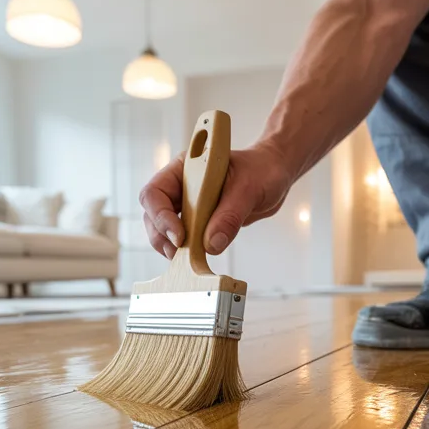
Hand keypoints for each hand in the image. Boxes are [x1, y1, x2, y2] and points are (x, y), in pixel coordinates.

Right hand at [139, 142, 294, 258]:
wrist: (274, 174)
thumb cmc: (261, 170)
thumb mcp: (249, 189)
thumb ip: (230, 216)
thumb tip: (211, 244)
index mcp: (185, 169)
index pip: (156, 192)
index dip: (161, 215)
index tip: (179, 235)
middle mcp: (181, 186)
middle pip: (153, 213)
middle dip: (161, 235)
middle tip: (178, 254)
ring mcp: (189, 204)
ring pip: (164, 228)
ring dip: (170, 245)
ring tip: (186, 259)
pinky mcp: (199, 220)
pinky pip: (185, 237)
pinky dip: (186, 250)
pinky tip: (195, 258)